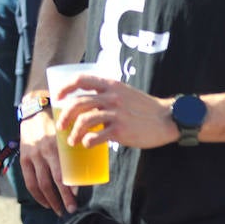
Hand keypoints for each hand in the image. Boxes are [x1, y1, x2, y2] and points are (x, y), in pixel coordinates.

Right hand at [18, 107, 77, 214]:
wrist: (34, 107)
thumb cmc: (59, 118)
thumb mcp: (71, 126)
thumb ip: (81, 140)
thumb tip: (95, 159)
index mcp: (55, 145)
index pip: (61, 174)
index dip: (68, 191)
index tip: (77, 200)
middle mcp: (42, 152)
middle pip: (51, 183)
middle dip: (62, 199)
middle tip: (71, 210)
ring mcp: (31, 155)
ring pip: (39, 184)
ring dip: (49, 200)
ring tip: (58, 210)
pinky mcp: (24, 158)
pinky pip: (28, 181)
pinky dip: (36, 195)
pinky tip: (44, 202)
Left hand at [54, 74, 176, 149]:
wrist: (166, 118)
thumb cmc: (142, 107)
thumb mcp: (123, 92)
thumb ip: (105, 95)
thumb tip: (85, 105)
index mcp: (110, 84)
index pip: (81, 79)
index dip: (65, 87)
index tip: (58, 97)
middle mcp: (111, 96)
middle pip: (78, 103)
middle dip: (64, 116)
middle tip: (61, 126)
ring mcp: (116, 113)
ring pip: (84, 120)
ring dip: (74, 132)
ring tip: (72, 141)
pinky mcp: (122, 130)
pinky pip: (97, 136)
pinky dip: (88, 141)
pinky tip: (87, 144)